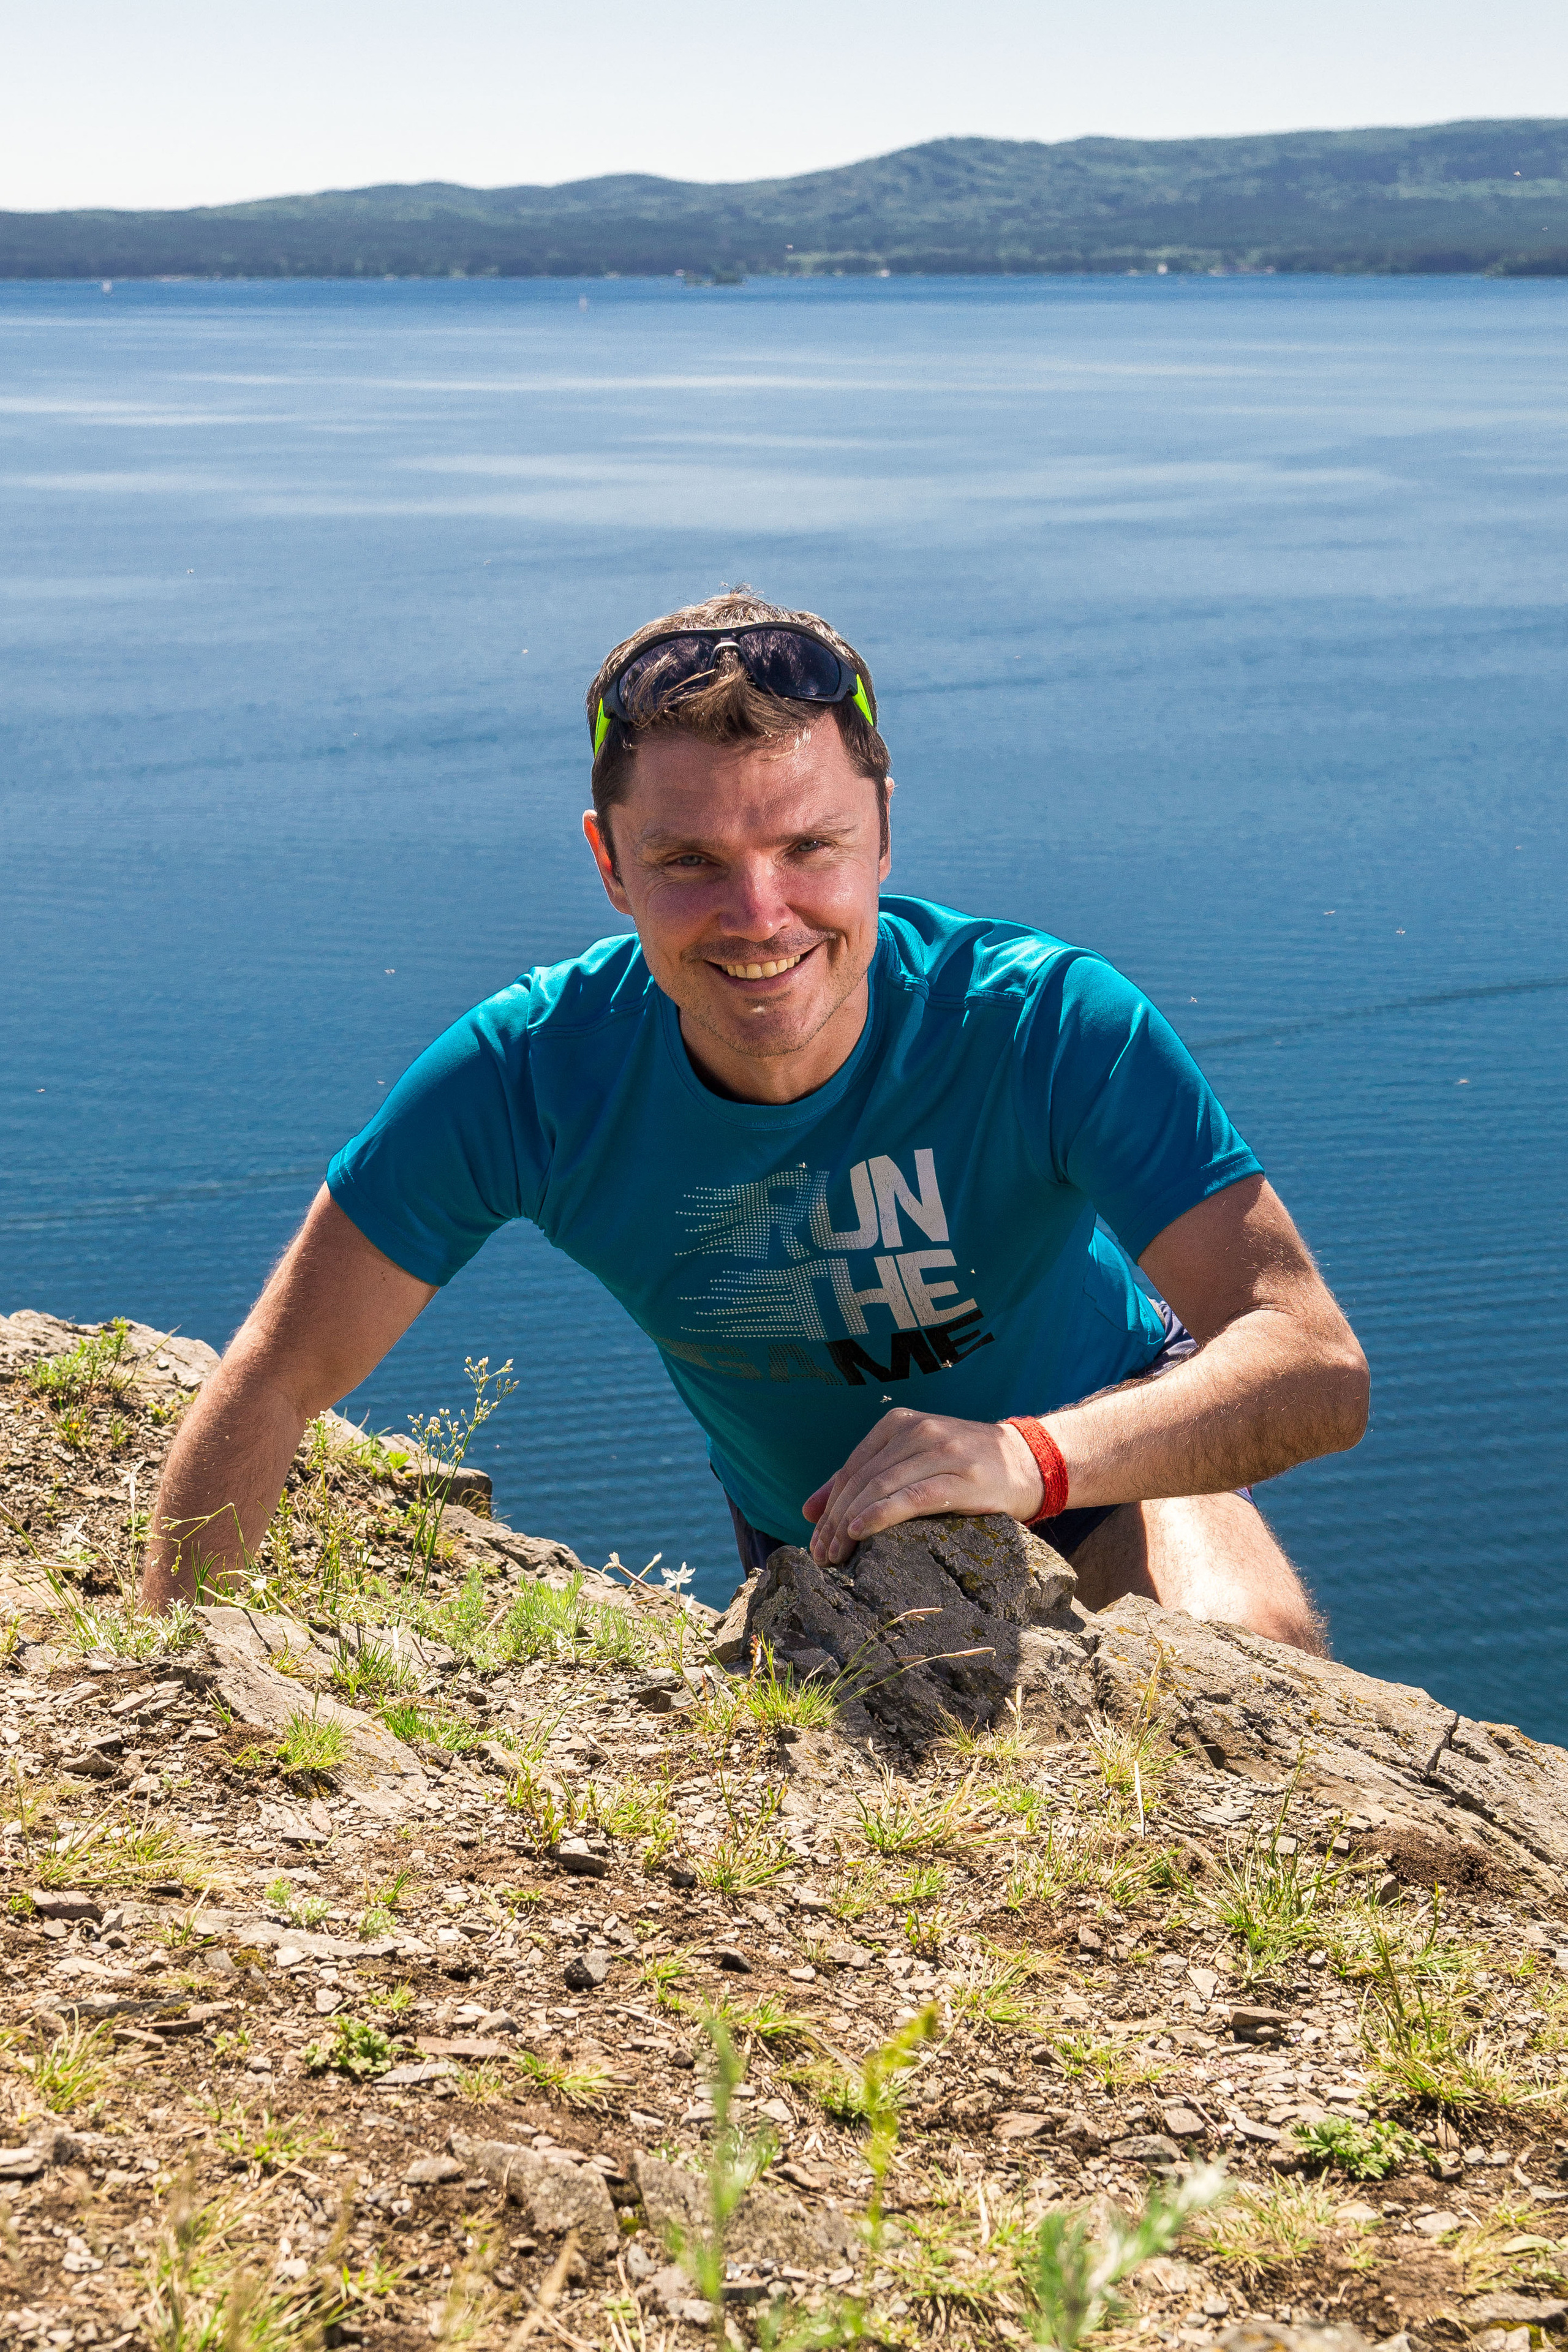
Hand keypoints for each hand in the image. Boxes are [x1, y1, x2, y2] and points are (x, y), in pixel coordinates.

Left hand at [802, 1407, 1047, 1564]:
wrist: (1030, 1462)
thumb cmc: (966, 1466)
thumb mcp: (913, 1461)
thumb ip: (864, 1478)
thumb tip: (808, 1510)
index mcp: (900, 1424)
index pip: (852, 1468)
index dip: (828, 1506)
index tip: (814, 1540)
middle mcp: (918, 1431)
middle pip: (862, 1479)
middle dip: (834, 1520)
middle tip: (821, 1556)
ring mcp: (941, 1451)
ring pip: (880, 1487)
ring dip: (849, 1524)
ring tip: (835, 1555)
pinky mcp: (962, 1478)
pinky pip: (911, 1498)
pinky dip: (880, 1515)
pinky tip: (859, 1532)